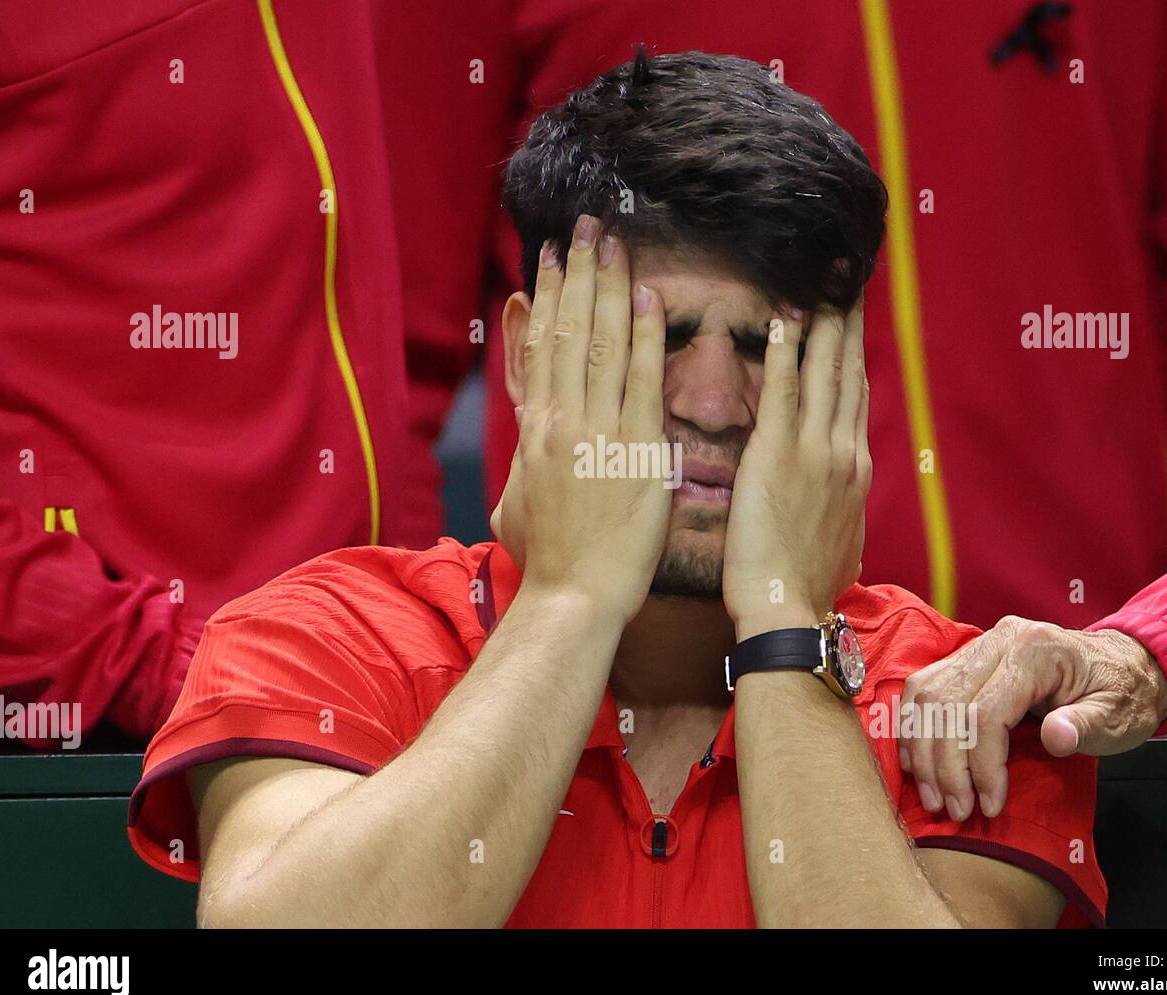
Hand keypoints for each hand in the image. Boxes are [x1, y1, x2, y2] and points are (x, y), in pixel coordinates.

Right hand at [490, 215, 670, 623]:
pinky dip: (643, 337)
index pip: (540, 349)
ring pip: (600, 344)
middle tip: (584, 226)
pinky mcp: (634, 450)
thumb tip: (533, 441)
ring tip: (612, 241)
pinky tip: (649, 299)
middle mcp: (560, 420)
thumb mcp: (517, 504)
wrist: (573, 596)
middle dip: (576, 273)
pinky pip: (641, 381)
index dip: (545, 298)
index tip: (548, 258)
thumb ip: (526, 464)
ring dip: (607, 287)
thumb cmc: (549, 561)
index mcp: (536, 430)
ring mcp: (596, 431)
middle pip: (567, 331)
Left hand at [723, 302, 869, 638]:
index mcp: (856, 470)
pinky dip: (782, 354)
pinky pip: (781, 393)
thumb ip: (840, 514)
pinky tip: (780, 321)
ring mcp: (814, 451)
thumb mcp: (840, 544)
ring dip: (822, 325)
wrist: (790, 609)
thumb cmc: (806, 586)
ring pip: (823, 373)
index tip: (854, 322)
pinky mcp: (776, 456)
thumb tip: (842, 514)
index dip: (856, 356)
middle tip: (846, 282)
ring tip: (821, 285)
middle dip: (847, 324)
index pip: (857, 398)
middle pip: (848, 374)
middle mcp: (844, 451)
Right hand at [899, 617, 1166, 819]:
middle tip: (954, 809)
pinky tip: (918, 763)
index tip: (988, 805)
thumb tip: (1056, 738)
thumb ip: (1085, 725)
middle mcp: (998, 640)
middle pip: (947, 703)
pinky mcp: (965, 658)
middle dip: (944, 764)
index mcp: (1035, 650)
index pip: (986, 711)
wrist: (1122, 665)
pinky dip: (914, 728)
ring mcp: (978, 646)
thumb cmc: (1121, 695)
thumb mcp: (1117, 716)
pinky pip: (924, 689)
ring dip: (922, 750)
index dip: (981, 764)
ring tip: (933, 796)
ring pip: (926, 695)